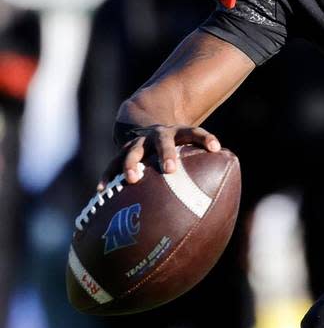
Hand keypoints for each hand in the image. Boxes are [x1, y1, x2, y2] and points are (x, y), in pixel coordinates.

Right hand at [98, 125, 221, 188]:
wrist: (143, 124)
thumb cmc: (174, 148)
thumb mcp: (187, 148)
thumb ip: (201, 168)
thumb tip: (218, 203)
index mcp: (178, 133)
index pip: (195, 132)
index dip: (205, 138)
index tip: (215, 148)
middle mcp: (158, 135)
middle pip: (163, 141)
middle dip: (167, 154)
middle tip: (170, 170)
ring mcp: (138, 142)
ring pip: (133, 151)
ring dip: (133, 164)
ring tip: (133, 179)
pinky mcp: (121, 151)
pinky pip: (112, 164)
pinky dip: (107, 176)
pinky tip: (101, 192)